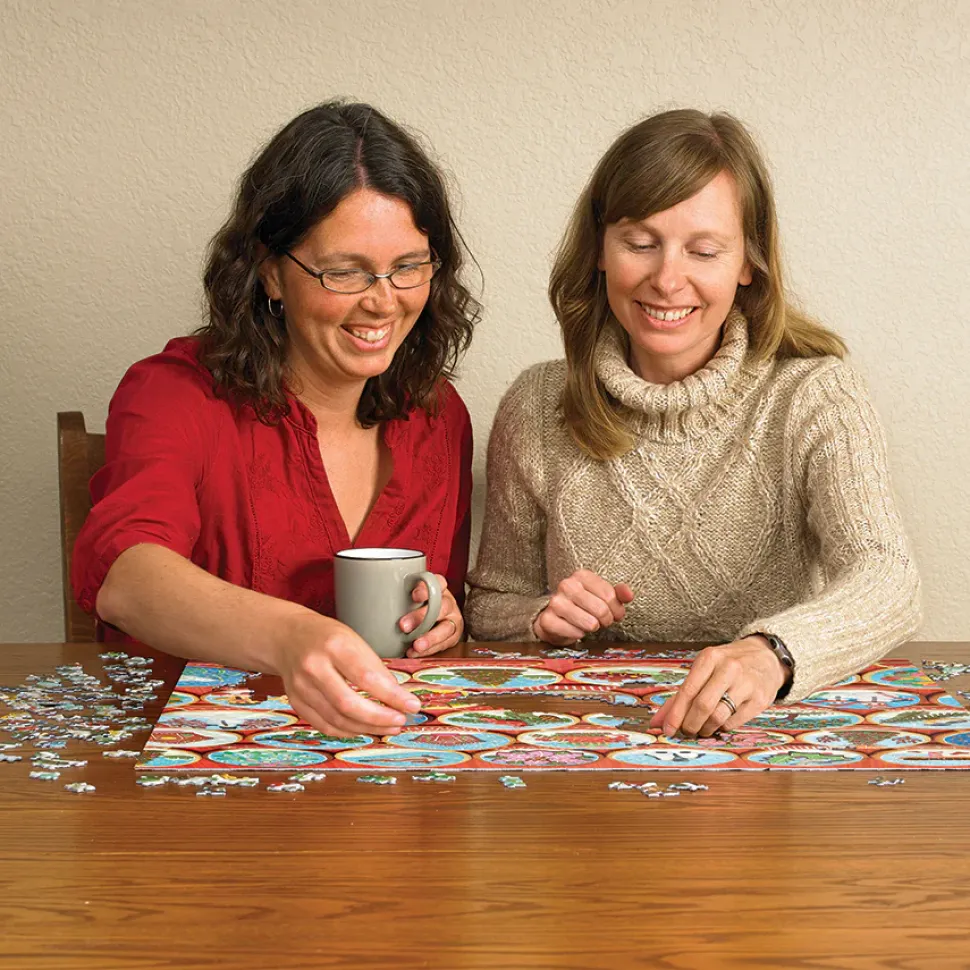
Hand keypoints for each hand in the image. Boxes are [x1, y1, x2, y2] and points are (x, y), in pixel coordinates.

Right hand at [274, 612, 420, 737]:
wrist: (287, 636)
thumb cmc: (327, 636)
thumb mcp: (354, 639)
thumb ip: (374, 667)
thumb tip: (397, 697)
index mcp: (334, 645)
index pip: (367, 677)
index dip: (392, 696)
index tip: (412, 705)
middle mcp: (314, 667)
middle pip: (349, 704)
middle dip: (380, 718)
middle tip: (401, 721)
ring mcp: (301, 687)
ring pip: (338, 720)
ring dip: (368, 728)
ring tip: (389, 727)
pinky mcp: (296, 702)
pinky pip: (325, 725)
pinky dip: (348, 731)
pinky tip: (365, 728)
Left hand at [400, 574, 462, 657]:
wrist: (436, 621)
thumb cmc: (417, 606)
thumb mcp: (412, 597)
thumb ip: (402, 596)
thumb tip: (377, 599)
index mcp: (439, 588)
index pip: (438, 583)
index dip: (427, 589)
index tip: (413, 596)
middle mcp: (448, 602)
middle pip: (441, 607)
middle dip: (422, 617)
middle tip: (403, 626)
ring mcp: (453, 620)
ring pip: (446, 628)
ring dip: (430, 638)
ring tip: (416, 645)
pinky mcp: (453, 636)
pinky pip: (444, 644)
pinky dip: (428, 650)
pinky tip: (414, 652)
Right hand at [532, 570, 633, 644]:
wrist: (555, 619)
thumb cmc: (583, 606)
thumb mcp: (603, 597)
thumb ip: (619, 594)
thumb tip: (629, 595)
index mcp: (581, 576)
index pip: (610, 595)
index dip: (617, 610)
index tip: (614, 614)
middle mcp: (567, 585)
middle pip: (601, 609)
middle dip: (606, 620)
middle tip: (602, 622)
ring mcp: (555, 602)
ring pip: (590, 622)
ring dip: (593, 628)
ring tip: (589, 624)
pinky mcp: (547, 620)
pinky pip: (575, 633)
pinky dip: (579, 635)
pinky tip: (575, 629)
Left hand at [649, 636, 788, 737]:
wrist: (766, 657)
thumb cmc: (728, 665)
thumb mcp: (705, 669)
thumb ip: (681, 694)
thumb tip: (657, 722)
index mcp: (710, 658)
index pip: (687, 690)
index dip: (675, 714)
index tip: (667, 730)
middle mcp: (729, 669)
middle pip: (702, 706)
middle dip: (690, 724)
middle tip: (686, 732)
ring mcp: (746, 684)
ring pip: (718, 717)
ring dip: (705, 729)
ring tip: (702, 729)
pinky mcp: (760, 699)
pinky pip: (734, 722)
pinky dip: (721, 728)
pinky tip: (719, 723)